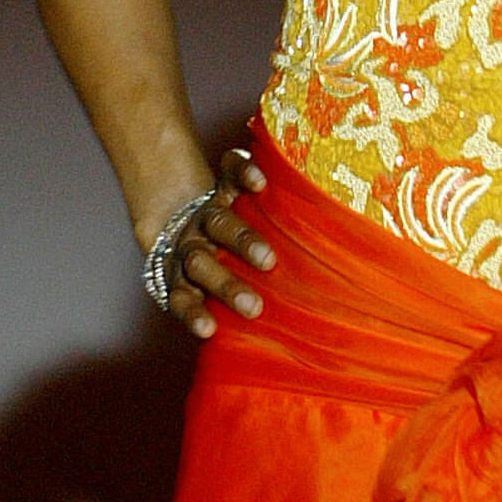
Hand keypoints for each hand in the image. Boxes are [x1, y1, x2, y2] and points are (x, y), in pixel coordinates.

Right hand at [163, 147, 275, 340]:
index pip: (230, 173)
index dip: (243, 172)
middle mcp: (203, 220)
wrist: (179, 237)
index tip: (262, 182)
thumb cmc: (240, 228)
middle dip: (243, 241)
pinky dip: (192, 314)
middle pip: (219, 223)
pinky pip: (178, 299)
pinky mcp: (170, 283)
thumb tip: (330, 208)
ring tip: (253, 307)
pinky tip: (208, 329)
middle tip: (269, 261)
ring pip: (199, 263)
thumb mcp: (255, 209)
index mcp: (224, 195)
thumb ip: (282, 207)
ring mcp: (185, 251)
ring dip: (225, 284)